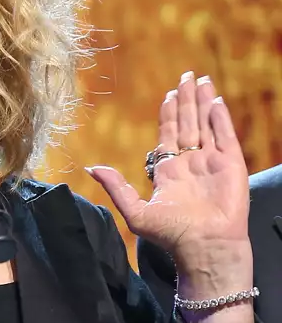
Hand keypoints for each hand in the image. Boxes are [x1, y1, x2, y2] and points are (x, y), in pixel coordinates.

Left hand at [88, 72, 250, 288]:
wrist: (202, 247)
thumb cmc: (171, 234)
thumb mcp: (135, 210)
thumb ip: (116, 186)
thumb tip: (91, 167)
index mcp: (168, 170)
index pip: (168, 134)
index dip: (168, 113)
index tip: (167, 94)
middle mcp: (190, 162)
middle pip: (188, 123)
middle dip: (186, 99)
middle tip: (187, 75)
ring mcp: (211, 163)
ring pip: (206, 125)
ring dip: (204, 103)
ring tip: (201, 80)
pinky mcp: (231, 166)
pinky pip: (225, 137)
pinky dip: (220, 119)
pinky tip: (215, 102)